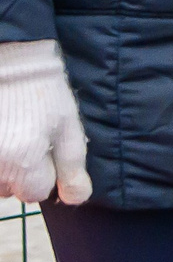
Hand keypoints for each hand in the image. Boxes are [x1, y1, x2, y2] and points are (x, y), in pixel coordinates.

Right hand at [0, 40, 88, 204]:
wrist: (12, 62)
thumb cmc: (44, 93)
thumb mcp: (68, 126)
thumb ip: (72, 167)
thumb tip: (76, 199)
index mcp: (23, 161)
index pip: (35, 193)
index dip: (44, 174)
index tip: (45, 150)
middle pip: (11, 189)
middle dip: (20, 171)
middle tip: (26, 139)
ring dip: (3, 166)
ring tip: (10, 134)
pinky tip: (2, 135)